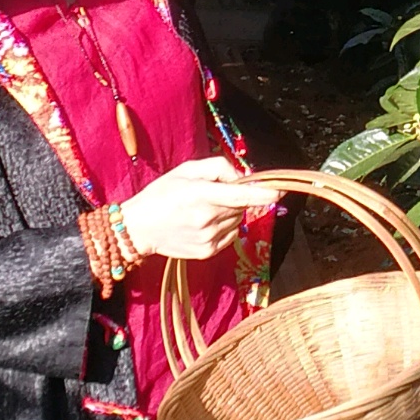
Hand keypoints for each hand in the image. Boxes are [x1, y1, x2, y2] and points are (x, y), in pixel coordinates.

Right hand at [115, 156, 278, 264]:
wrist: (139, 228)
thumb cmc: (162, 194)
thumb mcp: (186, 170)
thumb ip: (217, 167)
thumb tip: (241, 176)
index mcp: (201, 194)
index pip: (240, 195)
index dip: (263, 193)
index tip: (279, 190)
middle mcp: (207, 218)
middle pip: (240, 205)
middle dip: (235, 197)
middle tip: (212, 194)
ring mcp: (208, 238)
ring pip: (236, 220)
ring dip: (229, 212)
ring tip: (203, 210)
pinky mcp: (208, 251)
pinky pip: (230, 234)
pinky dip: (224, 226)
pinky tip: (203, 223)